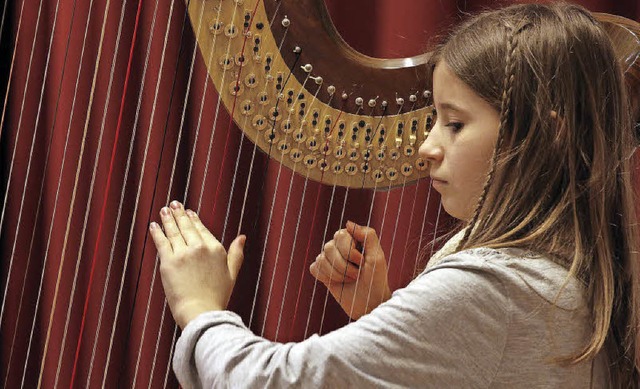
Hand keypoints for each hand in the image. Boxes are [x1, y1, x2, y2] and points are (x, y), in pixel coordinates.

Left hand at [149, 201, 244, 328]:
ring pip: (173, 231)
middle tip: (173, 205)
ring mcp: (183, 253)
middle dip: (179, 214)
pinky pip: (161, 242)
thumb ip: (236, 254)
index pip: (202, 229)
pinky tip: (153, 225)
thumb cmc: (217, 297)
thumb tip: (242, 237)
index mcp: (215, 249)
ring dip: (167, 219)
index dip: (194, 220)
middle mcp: (200, 247)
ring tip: (163, 210)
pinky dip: (157, 232)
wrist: (201, 312)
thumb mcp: (232, 274)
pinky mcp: (168, 262)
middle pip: (187, 226)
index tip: (188, 212)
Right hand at [310, 221, 390, 319]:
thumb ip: (368, 235)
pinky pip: (314, 268)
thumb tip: (348, 223)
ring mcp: (329, 259)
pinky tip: (337, 282)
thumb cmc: (376, 280)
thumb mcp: (377, 256)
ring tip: (349, 280)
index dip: (350, 251)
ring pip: (321, 258)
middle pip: (329, 247)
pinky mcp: (322, 272)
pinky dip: (326, 277)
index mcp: (353, 239)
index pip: (340, 235)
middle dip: (343, 265)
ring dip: (337, 274)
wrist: (369, 304)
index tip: (362, 262)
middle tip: (356, 275)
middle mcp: (339, 246)